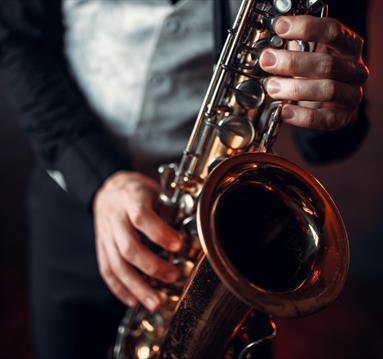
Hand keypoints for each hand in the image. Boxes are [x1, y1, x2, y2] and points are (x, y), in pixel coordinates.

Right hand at [93, 171, 181, 310]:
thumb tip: (188, 236)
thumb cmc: (138, 191)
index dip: (159, 233)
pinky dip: (120, 288)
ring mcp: (105, 234)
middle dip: (152, 266)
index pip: (141, 217)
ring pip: (116, 265)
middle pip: (128, 247)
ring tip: (156, 301)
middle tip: (173, 276)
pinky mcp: (100, 246)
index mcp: (130, 198)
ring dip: (137, 286)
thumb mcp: (155, 191)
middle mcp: (114, 217)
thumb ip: (168, 210)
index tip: (178, 245)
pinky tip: (134, 300)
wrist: (108, 188)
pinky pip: (106, 270)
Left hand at [259, 15, 368, 129]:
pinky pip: (325, 119)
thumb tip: (267, 51)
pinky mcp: (343, 118)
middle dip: (293, 63)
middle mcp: (354, 69)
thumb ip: (294, 49)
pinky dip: (302, 116)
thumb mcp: (309, 55)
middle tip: (267, 61)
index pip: (332, 32)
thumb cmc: (316, 75)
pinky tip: (284, 112)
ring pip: (328, 90)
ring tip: (272, 87)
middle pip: (327, 64)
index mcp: (348, 47)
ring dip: (295, 89)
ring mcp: (352, 95)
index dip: (306, 28)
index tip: (280, 28)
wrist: (330, 104)